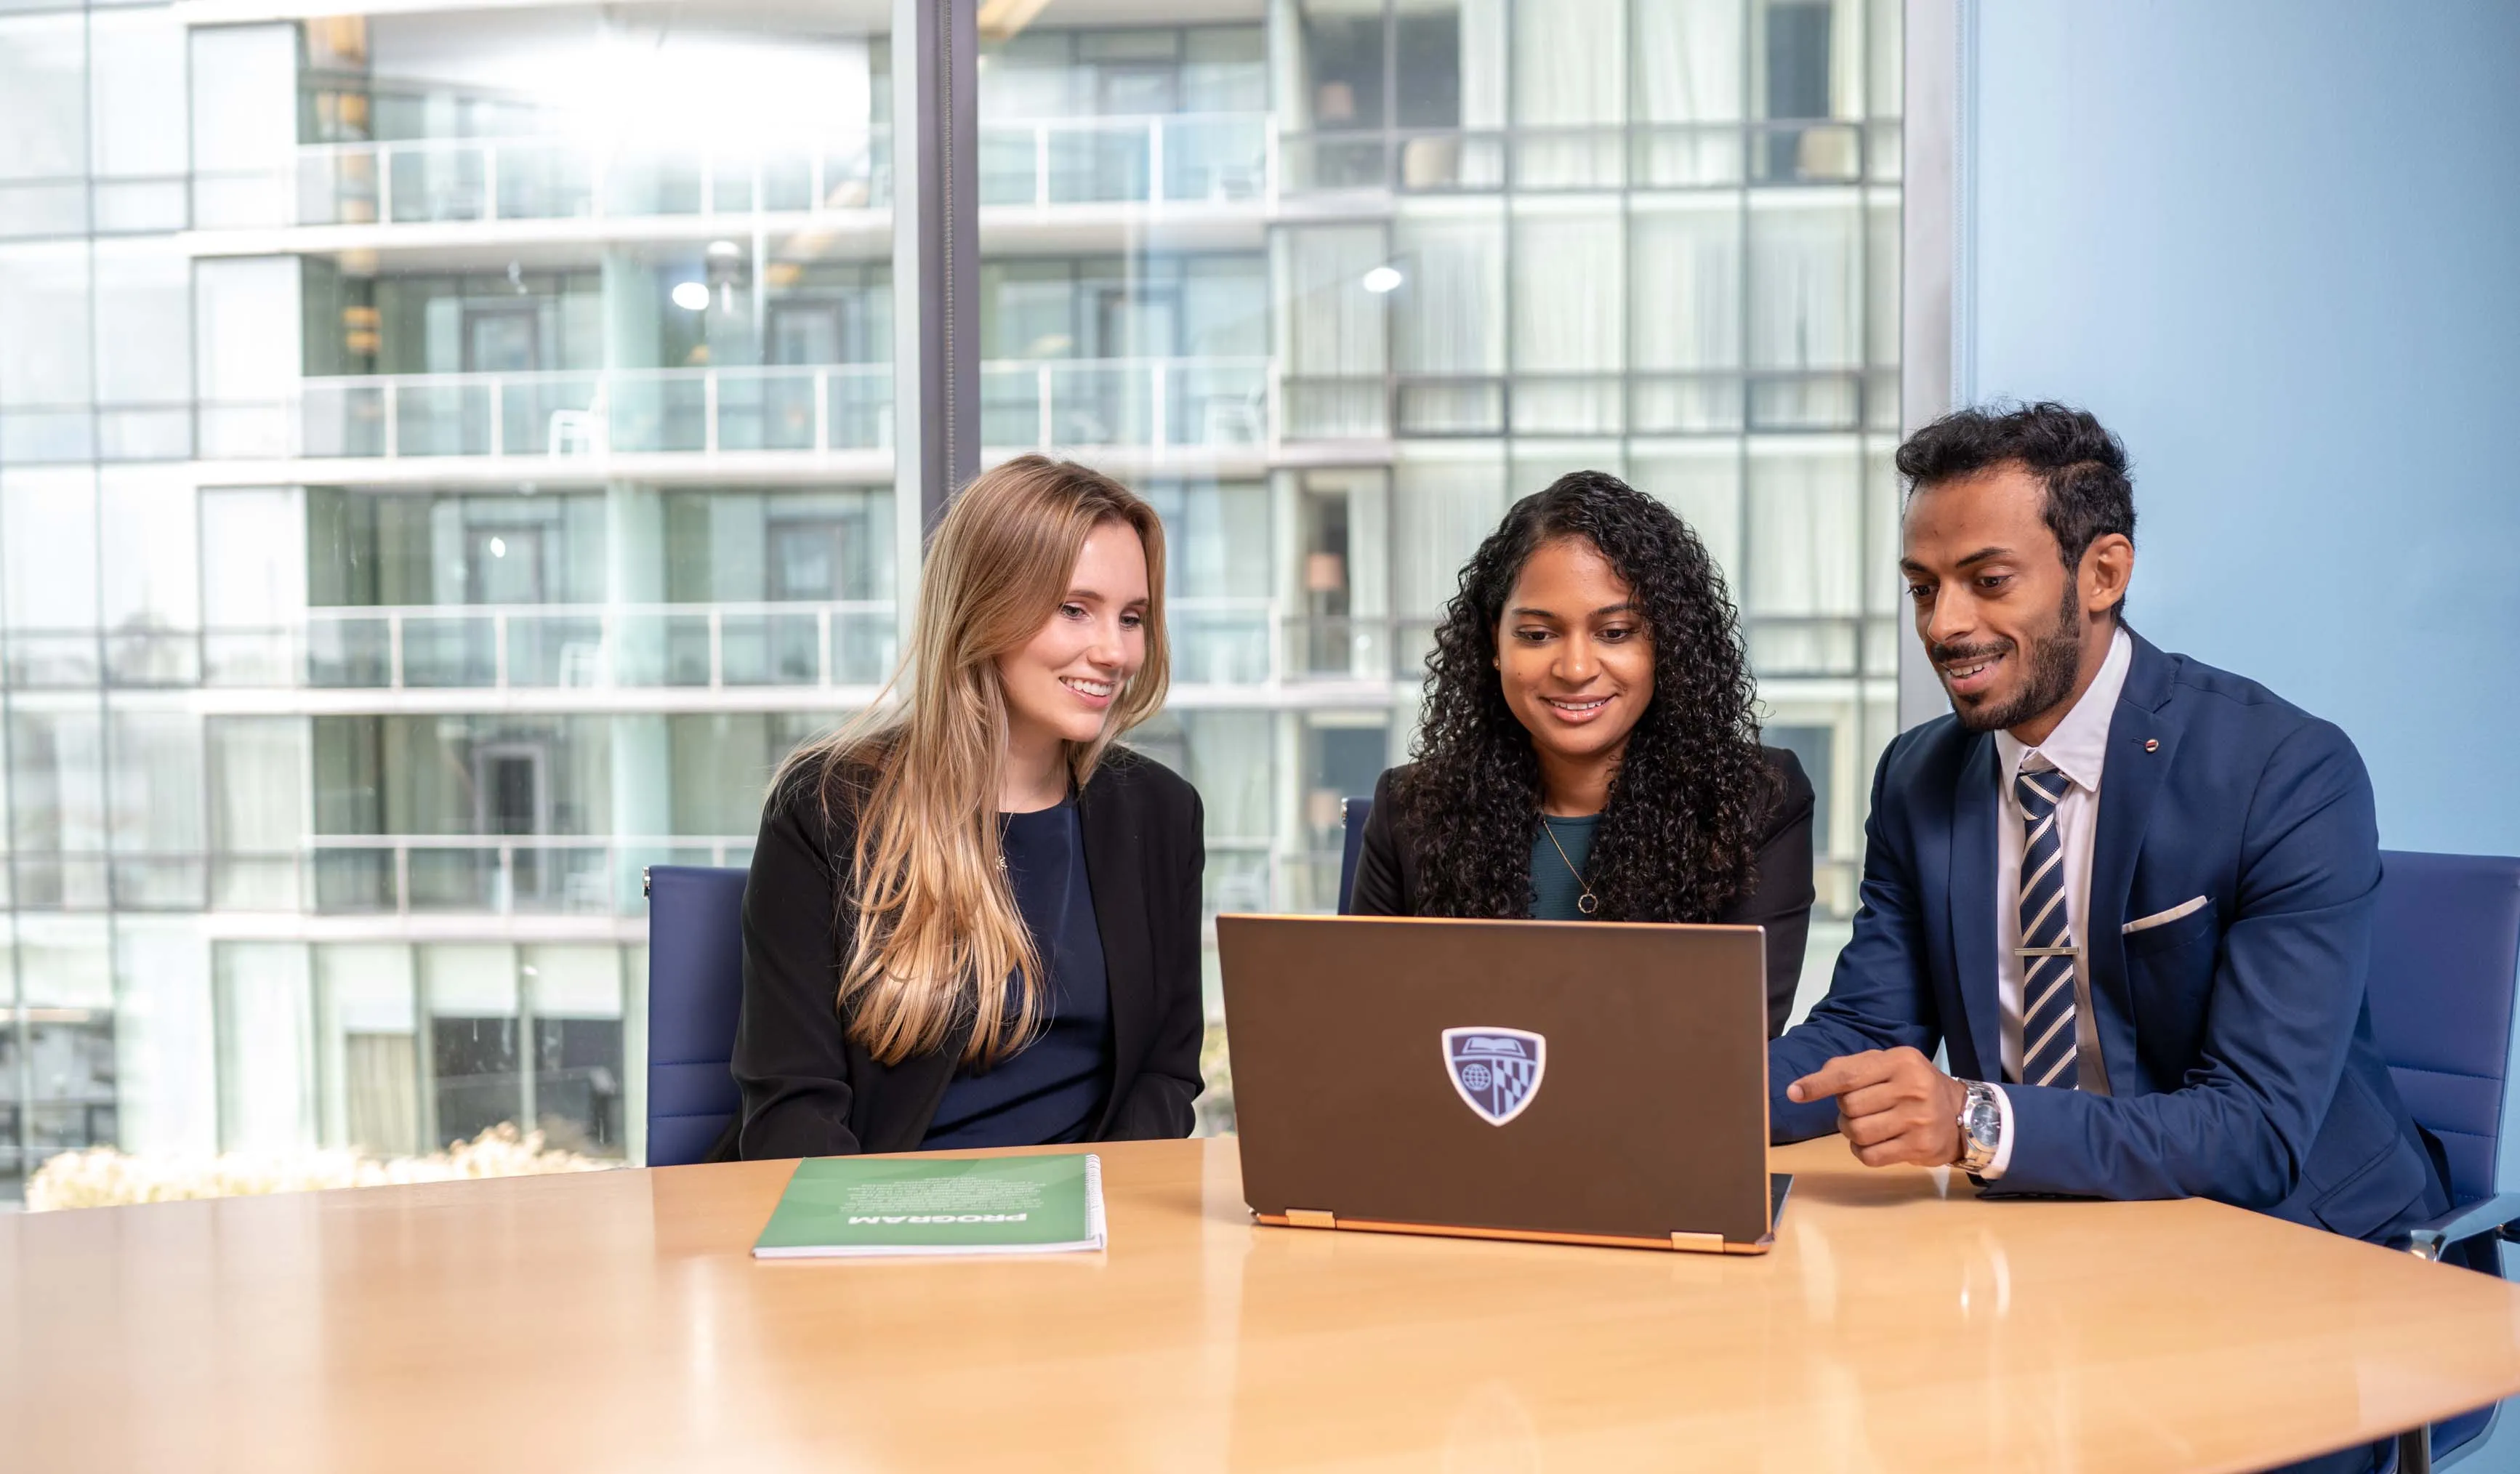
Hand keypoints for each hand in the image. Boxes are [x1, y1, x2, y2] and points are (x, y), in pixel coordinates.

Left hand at [1786, 1047, 1967, 1167]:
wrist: (1962, 1114)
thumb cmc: (1914, 1086)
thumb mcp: (1889, 1065)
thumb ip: (1852, 1067)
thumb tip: (1811, 1082)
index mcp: (1900, 1061)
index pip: (1849, 1074)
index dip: (1818, 1085)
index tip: (1793, 1092)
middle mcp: (1911, 1088)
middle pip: (1849, 1106)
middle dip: (1844, 1111)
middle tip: (1859, 1109)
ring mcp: (1918, 1119)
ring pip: (1857, 1132)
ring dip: (1851, 1132)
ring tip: (1867, 1126)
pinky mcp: (1920, 1146)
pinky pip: (1870, 1156)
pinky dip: (1862, 1152)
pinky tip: (1875, 1143)